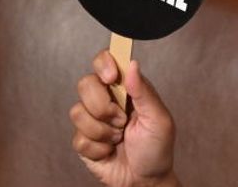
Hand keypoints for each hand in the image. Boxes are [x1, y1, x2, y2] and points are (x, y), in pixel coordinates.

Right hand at [70, 50, 178, 186]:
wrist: (145, 180)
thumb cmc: (157, 149)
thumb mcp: (159, 119)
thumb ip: (145, 92)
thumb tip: (132, 65)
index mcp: (125, 89)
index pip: (105, 62)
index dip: (103, 63)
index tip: (110, 77)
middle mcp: (106, 100)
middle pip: (85, 84)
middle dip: (103, 106)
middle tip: (122, 121)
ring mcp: (92, 120)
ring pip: (78, 112)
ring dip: (103, 131)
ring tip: (118, 138)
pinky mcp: (83, 141)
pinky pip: (79, 138)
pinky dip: (98, 148)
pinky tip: (109, 151)